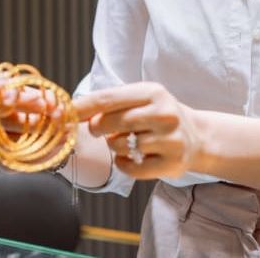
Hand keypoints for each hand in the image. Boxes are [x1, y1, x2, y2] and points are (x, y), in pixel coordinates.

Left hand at [74, 82, 205, 179]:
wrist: (197, 136)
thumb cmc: (159, 115)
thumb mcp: (141, 99)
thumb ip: (110, 103)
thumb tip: (73, 113)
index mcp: (153, 92)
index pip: (108, 98)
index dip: (82, 107)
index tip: (62, 114)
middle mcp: (164, 113)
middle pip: (113, 122)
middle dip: (99, 128)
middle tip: (101, 130)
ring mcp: (170, 140)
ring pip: (120, 146)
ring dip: (115, 146)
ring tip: (128, 141)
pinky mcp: (171, 163)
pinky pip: (130, 168)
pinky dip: (123, 164)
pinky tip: (132, 157)